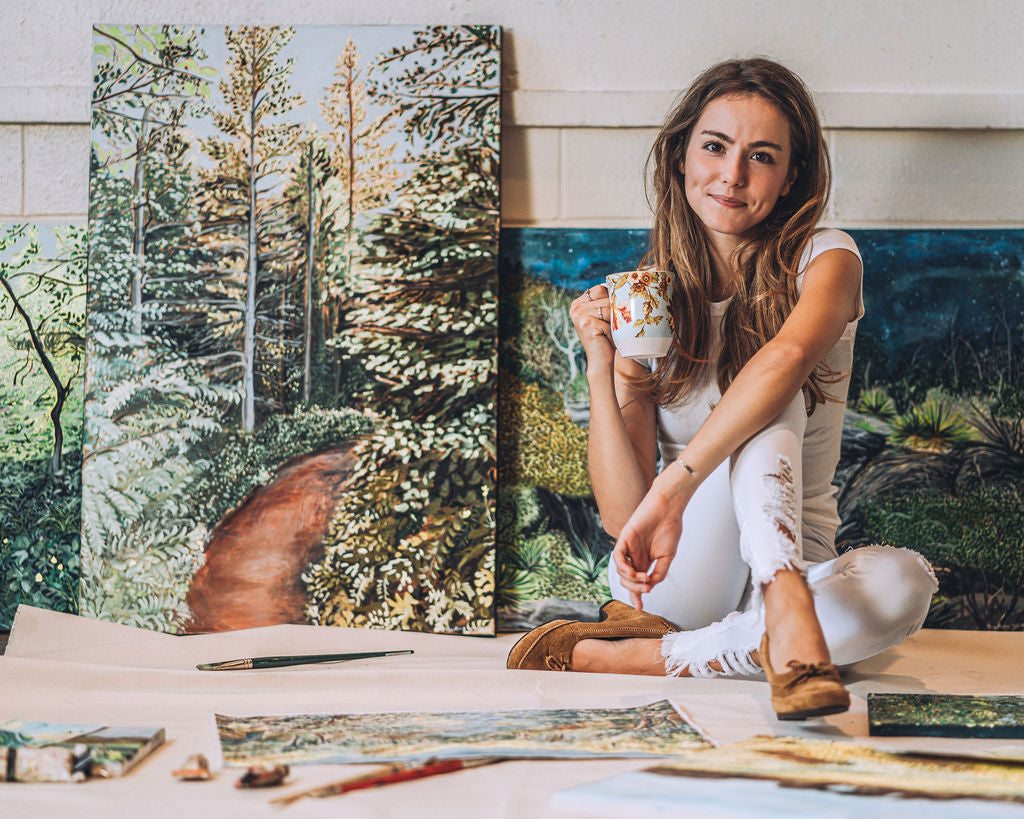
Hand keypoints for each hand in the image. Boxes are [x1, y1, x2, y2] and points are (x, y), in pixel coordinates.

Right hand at [569, 285, 614, 373]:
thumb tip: (623, 286)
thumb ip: (606, 301)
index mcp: (578, 303)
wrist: (600, 361)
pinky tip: (608, 339)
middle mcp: (576, 307)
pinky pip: (610, 321)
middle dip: (615, 312)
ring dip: (616, 322)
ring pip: (610, 309)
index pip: (600, 289)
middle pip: (606, 298)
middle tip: (614, 327)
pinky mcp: (586, 323)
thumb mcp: (603, 316)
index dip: (612, 298)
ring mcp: (579, 314)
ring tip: (611, 333)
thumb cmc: (605, 338)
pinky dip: (613, 331)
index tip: (615, 311)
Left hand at [612, 478, 686, 608]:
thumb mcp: (667, 557)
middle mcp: (634, 557)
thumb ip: (659, 573)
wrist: (669, 508)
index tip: (640, 608)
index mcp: (645, 562)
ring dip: (631, 580)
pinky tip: (633, 572)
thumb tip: (649, 587)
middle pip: (628, 580)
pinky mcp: (624, 538)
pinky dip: (623, 567)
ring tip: (644, 578)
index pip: (637, 583)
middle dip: (636, 589)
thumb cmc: (670, 529)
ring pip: (622, 571)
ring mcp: (628, 548)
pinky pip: (617, 556)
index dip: (636, 596)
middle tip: (647, 588)